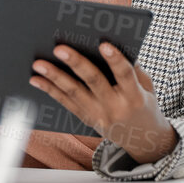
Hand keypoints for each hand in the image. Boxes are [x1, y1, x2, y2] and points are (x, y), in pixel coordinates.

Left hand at [30, 42, 176, 162]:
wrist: (142, 139)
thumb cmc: (144, 104)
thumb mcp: (147, 87)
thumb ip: (133, 68)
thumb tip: (111, 43)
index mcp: (135, 96)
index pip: (125, 75)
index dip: (115, 60)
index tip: (104, 44)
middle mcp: (116, 108)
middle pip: (94, 82)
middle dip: (76, 64)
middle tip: (59, 49)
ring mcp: (99, 116)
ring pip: (74, 94)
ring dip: (55, 77)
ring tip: (38, 64)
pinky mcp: (87, 120)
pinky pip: (66, 103)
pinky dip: (51, 90)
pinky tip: (37, 79)